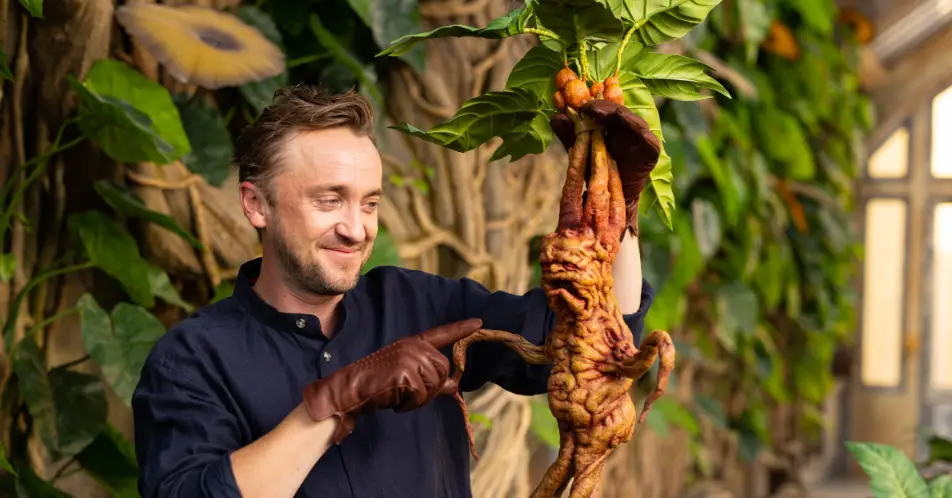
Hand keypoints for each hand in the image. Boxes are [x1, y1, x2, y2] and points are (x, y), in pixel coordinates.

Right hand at [301, 318, 482, 443]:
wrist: (350, 390)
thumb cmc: (376, 385)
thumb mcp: (407, 378)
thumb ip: (432, 379)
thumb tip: (455, 385)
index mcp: (412, 343)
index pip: (441, 334)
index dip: (460, 329)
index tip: (479, 322)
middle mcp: (413, 346)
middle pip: (443, 371)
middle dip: (429, 389)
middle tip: (405, 392)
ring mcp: (409, 357)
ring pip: (435, 385)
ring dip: (419, 398)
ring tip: (398, 394)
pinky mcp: (405, 372)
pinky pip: (421, 396)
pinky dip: (409, 405)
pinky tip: (394, 399)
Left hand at [550, 100, 660, 236]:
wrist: (612, 198)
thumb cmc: (597, 172)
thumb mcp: (581, 151)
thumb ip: (570, 135)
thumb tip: (555, 117)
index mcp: (613, 124)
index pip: (604, 107)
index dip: (591, 102)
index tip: (575, 103)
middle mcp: (628, 127)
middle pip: (618, 110)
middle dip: (602, 106)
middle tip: (586, 106)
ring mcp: (642, 137)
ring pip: (631, 120)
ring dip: (616, 113)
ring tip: (599, 111)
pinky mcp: (651, 150)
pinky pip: (648, 138)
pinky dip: (638, 129)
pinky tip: (628, 122)